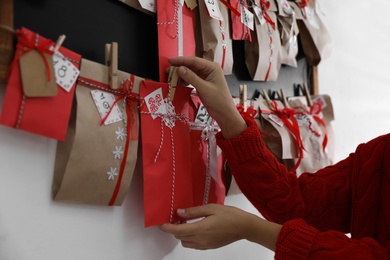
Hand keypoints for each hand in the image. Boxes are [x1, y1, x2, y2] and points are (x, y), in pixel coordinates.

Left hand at [160, 204, 280, 250]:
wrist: (245, 227)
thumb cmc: (230, 215)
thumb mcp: (211, 208)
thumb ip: (193, 211)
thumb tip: (179, 212)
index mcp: (201, 229)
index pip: (177, 231)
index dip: (167, 228)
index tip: (161, 224)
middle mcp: (201, 240)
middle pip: (180, 238)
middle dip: (175, 229)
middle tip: (176, 218)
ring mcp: (206, 245)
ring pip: (186, 243)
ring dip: (182, 234)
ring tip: (186, 223)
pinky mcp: (210, 246)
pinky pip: (194, 245)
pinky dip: (190, 238)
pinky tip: (195, 228)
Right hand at [168, 56, 246, 138]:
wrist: (224, 114)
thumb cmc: (218, 100)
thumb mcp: (204, 88)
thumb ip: (191, 78)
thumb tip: (179, 69)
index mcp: (212, 67)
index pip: (194, 60)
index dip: (181, 60)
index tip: (170, 61)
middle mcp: (209, 70)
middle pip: (191, 65)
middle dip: (180, 67)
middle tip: (167, 69)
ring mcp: (206, 77)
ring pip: (190, 72)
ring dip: (181, 74)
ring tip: (170, 76)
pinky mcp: (202, 84)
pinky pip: (191, 79)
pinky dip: (184, 80)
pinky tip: (178, 82)